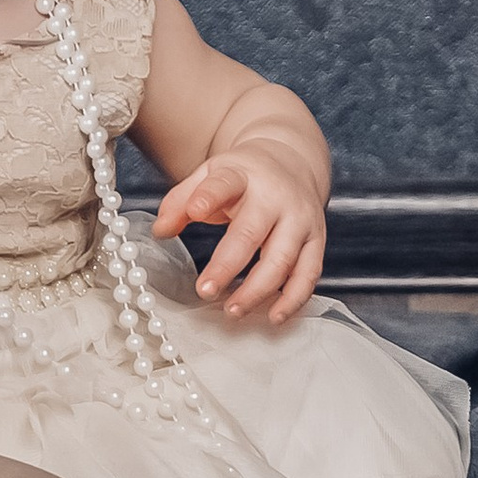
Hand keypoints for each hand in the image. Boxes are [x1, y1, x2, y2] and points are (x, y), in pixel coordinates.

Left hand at [151, 135, 328, 327]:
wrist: (294, 161)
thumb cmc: (244, 177)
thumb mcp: (210, 174)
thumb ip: (182, 200)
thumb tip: (160, 231)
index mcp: (243, 175)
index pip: (224, 184)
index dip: (208, 197)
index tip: (194, 211)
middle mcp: (275, 197)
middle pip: (252, 232)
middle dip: (228, 264)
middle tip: (204, 291)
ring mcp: (300, 219)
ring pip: (282, 259)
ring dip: (258, 290)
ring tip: (232, 311)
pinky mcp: (317, 239)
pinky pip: (309, 274)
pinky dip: (293, 299)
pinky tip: (274, 316)